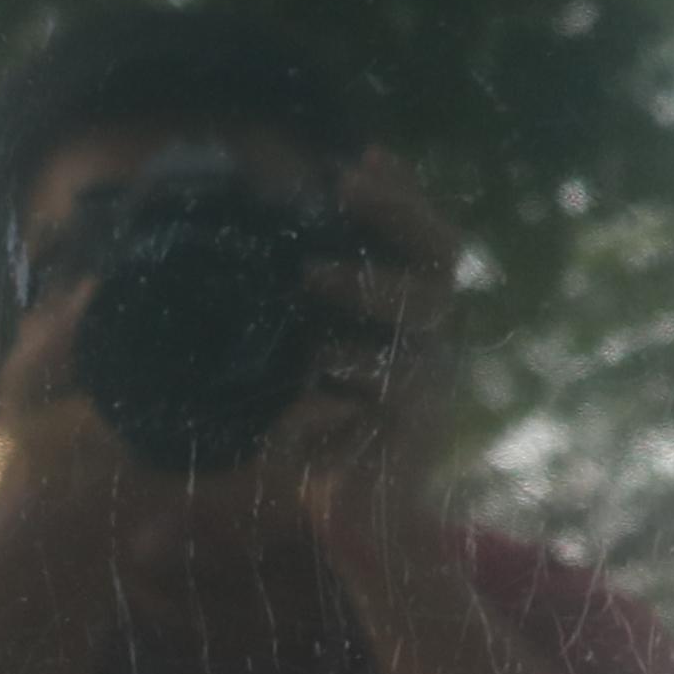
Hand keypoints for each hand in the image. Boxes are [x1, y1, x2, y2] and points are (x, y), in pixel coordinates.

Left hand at [273, 151, 463, 555]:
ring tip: (311, 276)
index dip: (403, 194)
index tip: (366, 154)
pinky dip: (359, 366)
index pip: (424, 238)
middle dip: (398, 212)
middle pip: (440, 256)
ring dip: (367, 284)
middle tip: (347, 184)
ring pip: (423, 309)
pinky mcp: (417, 424)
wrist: (359, 520)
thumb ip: (293, 319)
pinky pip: (399, 379)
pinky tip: (324, 363)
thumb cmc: (323, 440)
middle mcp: (430, 338)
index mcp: (409, 318)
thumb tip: (233, 269)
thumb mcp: (300, 367)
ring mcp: (430, 378)